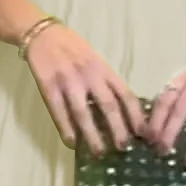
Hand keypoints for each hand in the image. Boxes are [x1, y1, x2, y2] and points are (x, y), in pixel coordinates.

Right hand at [25, 22, 145, 156]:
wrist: (42, 34)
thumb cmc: (72, 48)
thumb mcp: (95, 60)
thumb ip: (105, 82)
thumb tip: (120, 111)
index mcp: (103, 69)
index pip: (125, 94)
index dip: (136, 115)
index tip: (143, 133)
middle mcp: (89, 75)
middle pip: (108, 106)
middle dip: (118, 129)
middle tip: (123, 147)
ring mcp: (69, 81)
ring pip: (83, 113)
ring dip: (92, 135)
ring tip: (99, 152)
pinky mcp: (49, 86)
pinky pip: (59, 112)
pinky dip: (66, 129)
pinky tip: (72, 143)